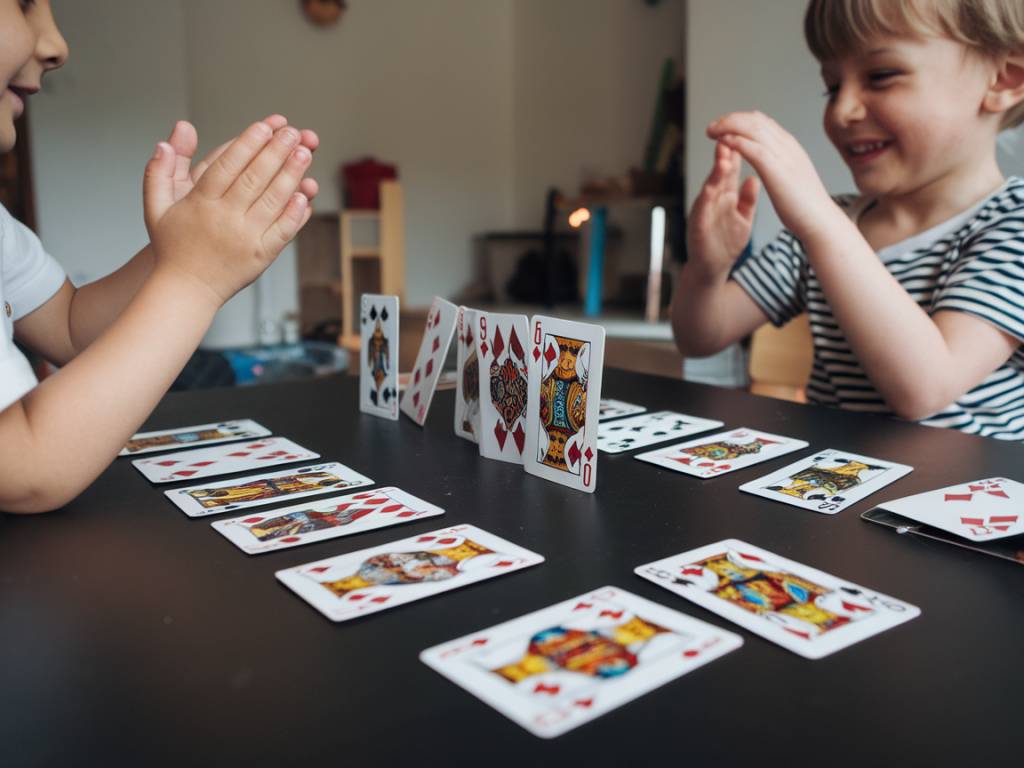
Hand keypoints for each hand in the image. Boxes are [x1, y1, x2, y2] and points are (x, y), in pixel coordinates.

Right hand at [143, 120, 314, 307]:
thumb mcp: (156, 207)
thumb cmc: (173, 246)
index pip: (227, 166)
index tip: (264, 126)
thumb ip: (159, 172)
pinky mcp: (262, 255)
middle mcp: (224, 219)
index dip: (247, 143)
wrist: (187, 290)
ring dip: (291, 175)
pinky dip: (295, 212)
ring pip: (273, 201)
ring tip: (305, 152)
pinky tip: (306, 194)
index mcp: (200, 204)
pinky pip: (283, 230)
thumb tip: (163, 142)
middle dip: (276, 152)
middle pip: (254, 178)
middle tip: (293, 132)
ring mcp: (246, 238)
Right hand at [687, 140, 759, 279]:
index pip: (732, 170)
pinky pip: (701, 212)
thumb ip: (748, 200)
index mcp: (726, 196)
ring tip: (722, 158)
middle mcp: (713, 200)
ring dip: (714, 174)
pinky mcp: (698, 227)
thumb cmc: (726, 244)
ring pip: (709, 189)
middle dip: (724, 155)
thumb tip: (753, 179)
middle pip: (719, 174)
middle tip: (730, 137)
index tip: (744, 135)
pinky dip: (704, 200)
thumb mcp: (743, 219)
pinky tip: (709, 189)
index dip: (738, 152)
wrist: (712, 268)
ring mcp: (704, 212)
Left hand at [707, 111, 835, 241]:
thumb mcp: (792, 177)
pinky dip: (736, 142)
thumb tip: (771, 163)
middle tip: (712, 127)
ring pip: (752, 128)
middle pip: (755, 120)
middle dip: (730, 119)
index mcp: (790, 147)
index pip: (762, 122)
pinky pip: (752, 148)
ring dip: (728, 126)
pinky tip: (723, 143)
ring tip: (711, 132)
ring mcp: (783, 156)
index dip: (740, 120)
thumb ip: (781, 165)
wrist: (820, 220)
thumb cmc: (805, 205)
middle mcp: (787, 146)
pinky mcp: (776, 170)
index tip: (724, 126)